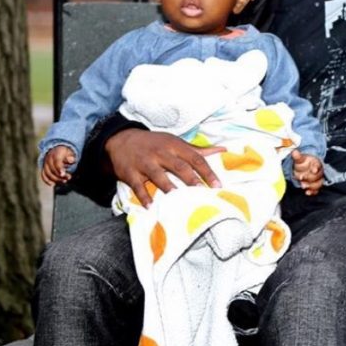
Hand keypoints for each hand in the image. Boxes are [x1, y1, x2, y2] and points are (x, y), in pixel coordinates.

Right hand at [41, 145, 75, 184]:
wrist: (56, 150)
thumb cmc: (65, 153)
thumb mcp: (70, 153)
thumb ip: (71, 157)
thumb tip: (71, 160)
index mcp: (55, 154)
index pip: (56, 162)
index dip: (59, 168)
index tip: (63, 174)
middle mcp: (48, 159)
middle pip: (52, 169)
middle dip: (60, 175)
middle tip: (68, 178)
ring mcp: (45, 164)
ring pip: (47, 173)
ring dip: (55, 179)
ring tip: (64, 181)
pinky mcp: (43, 168)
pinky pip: (43, 175)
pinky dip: (47, 180)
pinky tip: (52, 184)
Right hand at [106, 128, 224, 207]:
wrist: (122, 139)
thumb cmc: (156, 143)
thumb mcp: (176, 142)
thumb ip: (198, 149)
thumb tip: (223, 149)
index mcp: (175, 146)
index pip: (195, 158)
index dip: (207, 171)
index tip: (217, 184)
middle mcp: (161, 153)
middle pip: (178, 166)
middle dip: (190, 178)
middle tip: (201, 191)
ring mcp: (145, 162)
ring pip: (157, 174)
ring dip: (166, 185)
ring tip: (175, 196)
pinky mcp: (130, 172)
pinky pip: (137, 185)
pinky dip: (143, 196)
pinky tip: (150, 206)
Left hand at [291, 150, 323, 195]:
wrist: (305, 168)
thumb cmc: (304, 163)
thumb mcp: (300, 159)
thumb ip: (298, 157)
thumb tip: (294, 152)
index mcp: (316, 163)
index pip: (318, 165)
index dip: (316, 168)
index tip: (314, 170)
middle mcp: (319, 172)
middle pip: (318, 176)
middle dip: (310, 177)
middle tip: (302, 178)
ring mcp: (317, 179)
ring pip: (318, 183)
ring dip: (311, 185)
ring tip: (303, 186)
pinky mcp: (315, 185)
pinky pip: (316, 190)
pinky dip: (312, 192)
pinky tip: (307, 192)